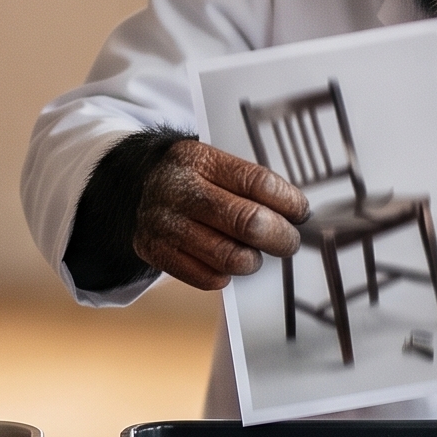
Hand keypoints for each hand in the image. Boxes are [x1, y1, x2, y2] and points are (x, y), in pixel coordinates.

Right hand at [132, 140, 308, 291]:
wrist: (135, 186)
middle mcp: (178, 189)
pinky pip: (207, 277)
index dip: (289, 202)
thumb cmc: (189, 179)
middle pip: (248, 222)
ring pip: (229, 257)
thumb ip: (249, 186)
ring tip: (253, 254)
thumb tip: (295, 216)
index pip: (258, 182)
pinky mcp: (154, 251)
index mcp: (198, 159)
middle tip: (287, 242)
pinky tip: (224, 263)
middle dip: (280, 237)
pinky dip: (224, 275)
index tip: (300, 212)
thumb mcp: (213, 165)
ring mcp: (164, 222)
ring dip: (252, 260)